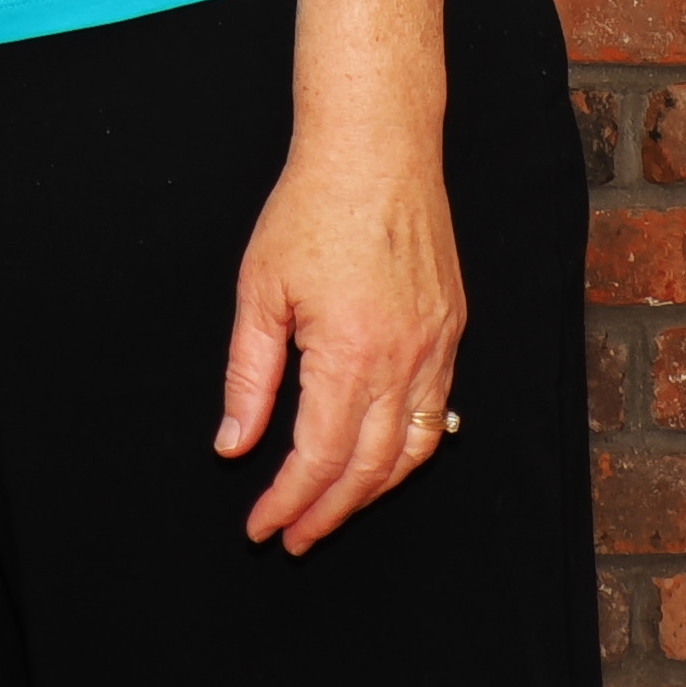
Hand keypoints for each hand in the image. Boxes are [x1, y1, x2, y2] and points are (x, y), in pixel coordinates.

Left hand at [218, 146, 464, 554]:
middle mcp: (404, 361)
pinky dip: (410, 450)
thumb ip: (248, 377)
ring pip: (413, 451)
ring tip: (333, 509)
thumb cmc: (311, 208)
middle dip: (328, 512)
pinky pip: (438, 413)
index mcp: (349, 355)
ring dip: (372, 491)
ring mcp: (436, 347)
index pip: (318, 458)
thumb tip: (234, 447)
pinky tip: (381, 458)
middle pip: (368, 469)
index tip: (262, 526)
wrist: (376, 150)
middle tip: (294, 536)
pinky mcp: (452, 330)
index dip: (288, 502)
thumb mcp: (259, 291)